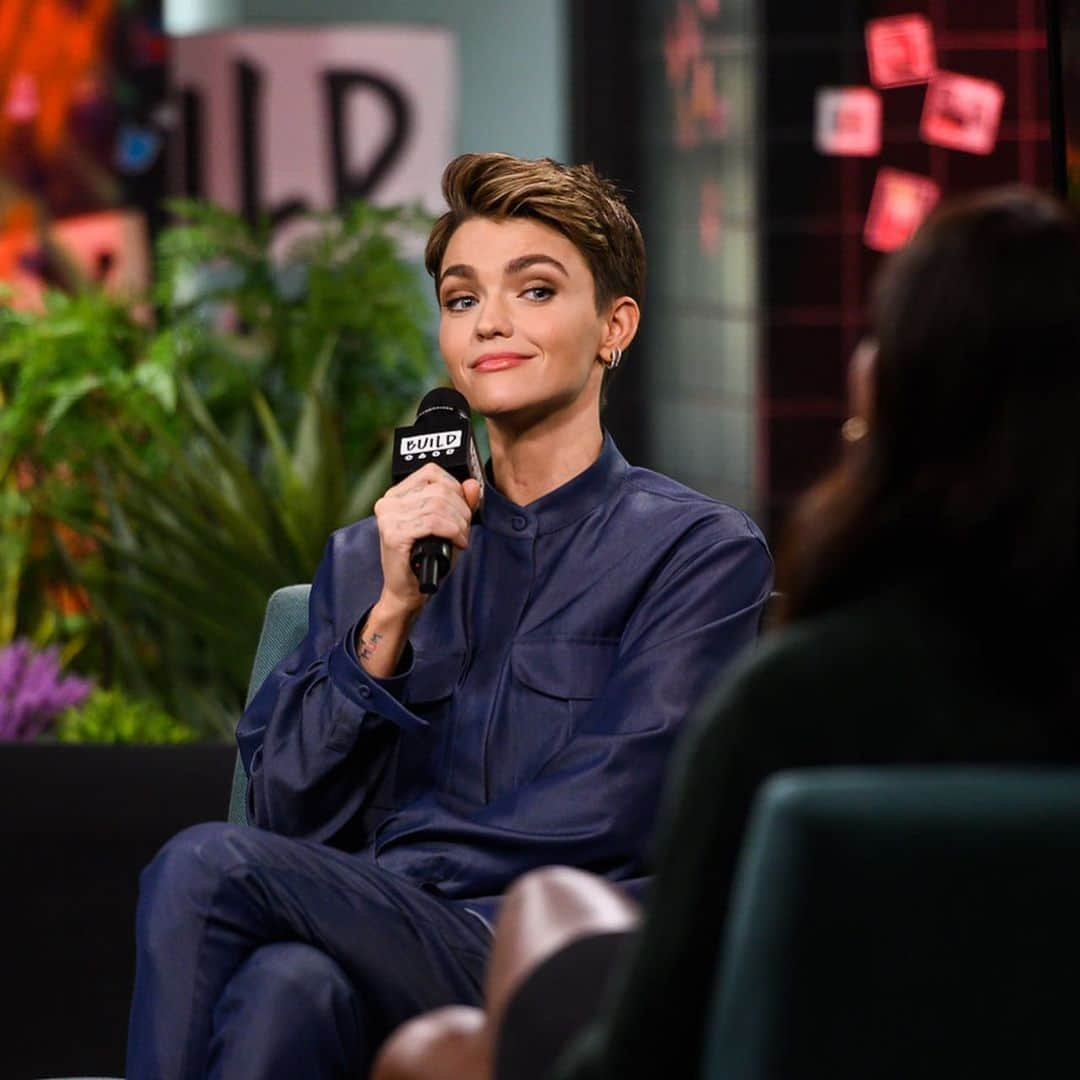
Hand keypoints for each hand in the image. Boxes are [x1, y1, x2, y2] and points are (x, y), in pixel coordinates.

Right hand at [373, 463, 482, 615]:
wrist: (408, 591)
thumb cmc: (426, 559)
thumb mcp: (449, 525)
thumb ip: (462, 502)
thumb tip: (472, 484)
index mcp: (397, 494)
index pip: (432, 472)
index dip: (455, 489)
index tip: (461, 510)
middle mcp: (389, 502)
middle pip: (439, 490)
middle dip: (462, 510)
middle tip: (463, 530)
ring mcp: (388, 517)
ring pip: (439, 505)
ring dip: (459, 524)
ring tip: (460, 538)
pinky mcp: (393, 533)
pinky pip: (434, 523)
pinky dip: (453, 532)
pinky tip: (456, 543)